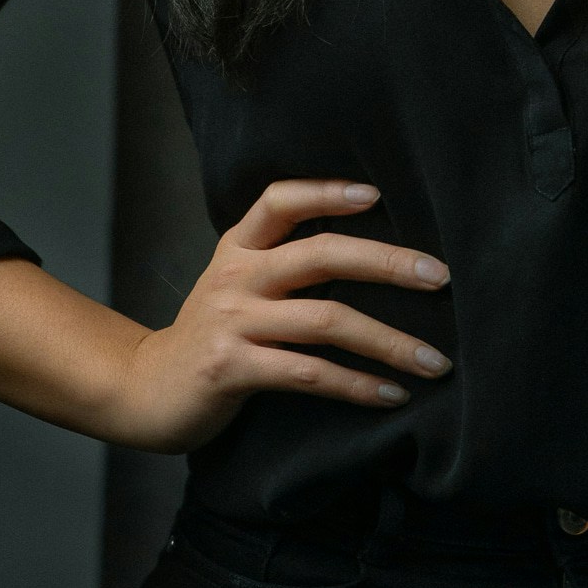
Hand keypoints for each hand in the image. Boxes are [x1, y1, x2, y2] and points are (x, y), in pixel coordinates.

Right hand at [101, 179, 450, 452]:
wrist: (147, 390)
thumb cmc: (214, 337)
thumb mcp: (238, 286)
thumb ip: (285, 265)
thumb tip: (375, 256)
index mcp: (239, 249)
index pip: (280, 200)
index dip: (327, 192)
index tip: (377, 195)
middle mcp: (236, 277)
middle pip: (321, 254)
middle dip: (388, 263)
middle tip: (440, 277)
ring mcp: (232, 322)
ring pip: (326, 320)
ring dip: (389, 342)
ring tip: (436, 361)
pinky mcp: (232, 369)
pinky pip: (309, 373)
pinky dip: (357, 385)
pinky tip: (393, 396)